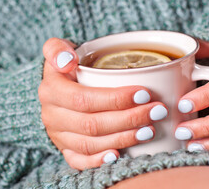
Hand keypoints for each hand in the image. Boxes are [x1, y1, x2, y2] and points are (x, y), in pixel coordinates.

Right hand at [39, 38, 167, 169]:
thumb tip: (67, 60)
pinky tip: (118, 155)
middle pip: (92, 123)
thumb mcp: (58, 49)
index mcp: (51, 90)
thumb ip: (57, 49)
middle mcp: (52, 115)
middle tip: (156, 111)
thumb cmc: (68, 66)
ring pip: (90, 143)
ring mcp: (58, 135)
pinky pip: (79, 161)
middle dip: (128, 119)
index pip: (84, 98)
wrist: (58, 87)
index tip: (144, 94)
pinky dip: (98, 161)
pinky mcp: (65, 149)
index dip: (115, 99)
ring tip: (149, 130)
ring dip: (122, 138)